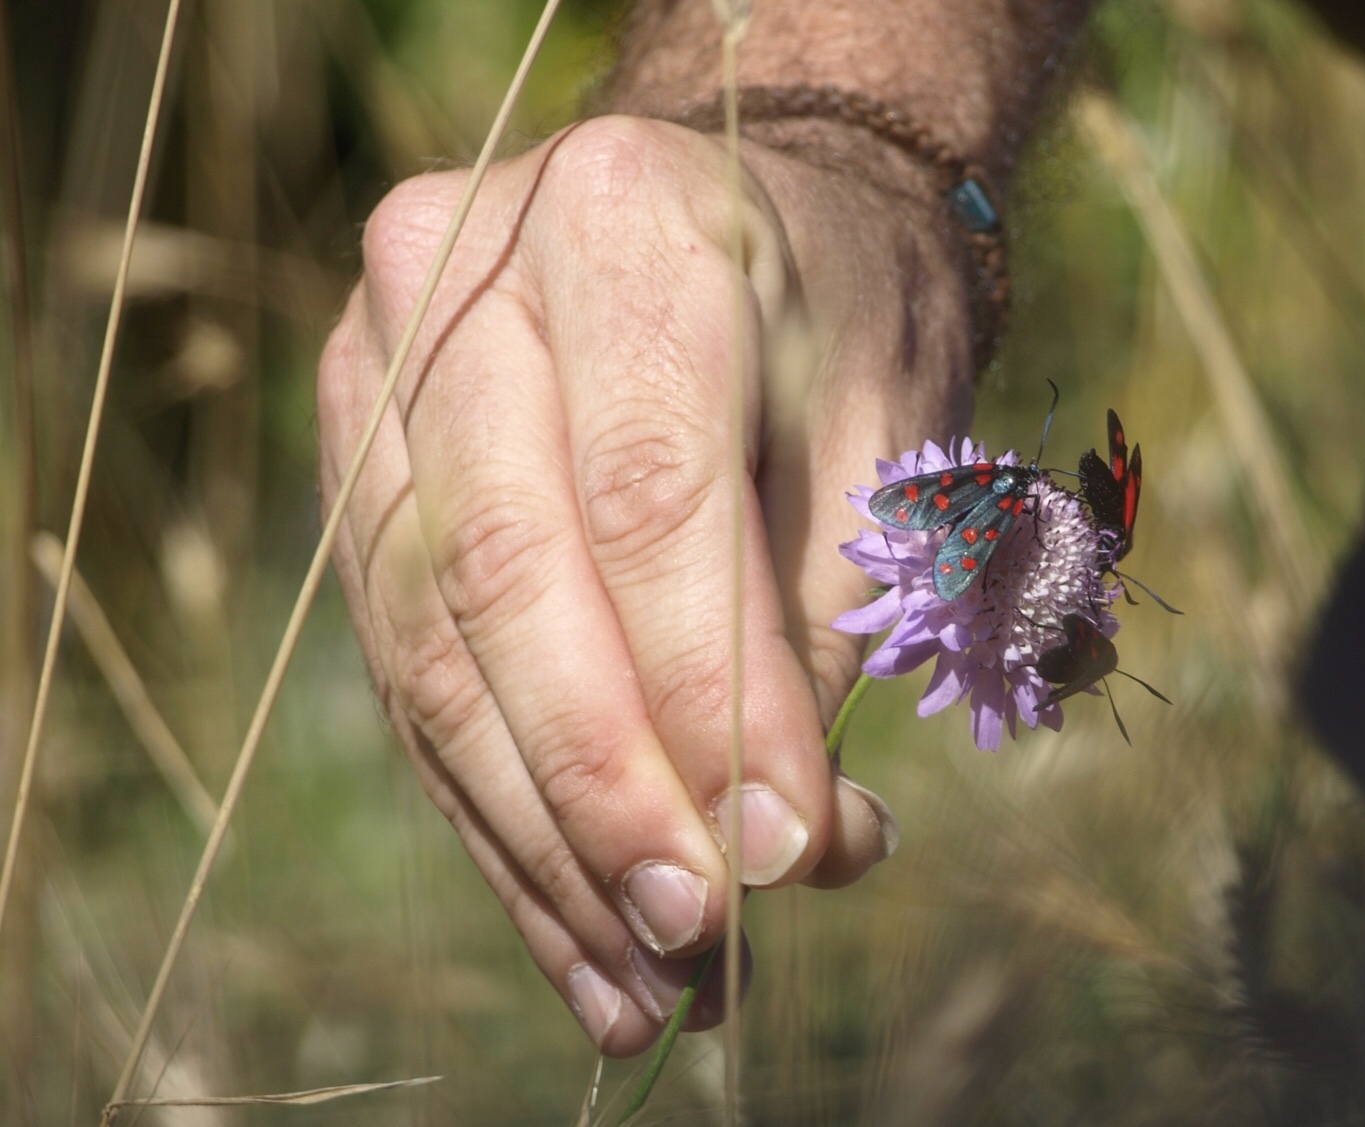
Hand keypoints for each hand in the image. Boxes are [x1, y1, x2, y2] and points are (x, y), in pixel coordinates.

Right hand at [317, 116, 972, 1054]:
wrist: (735, 222)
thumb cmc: (838, 316)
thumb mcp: (879, 428)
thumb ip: (817, 623)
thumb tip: (781, 854)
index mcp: (619, 223)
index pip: (648, 497)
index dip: (712, 693)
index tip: (790, 852)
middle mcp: (455, 283)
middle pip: (504, 580)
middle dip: (607, 790)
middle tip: (701, 942)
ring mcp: (375, 381)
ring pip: (436, 652)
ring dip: (547, 845)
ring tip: (648, 983)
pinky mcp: (358, 479)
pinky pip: (411, 676)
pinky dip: (499, 820)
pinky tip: (575, 936)